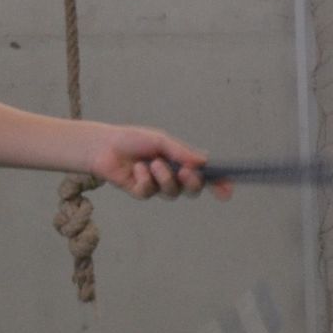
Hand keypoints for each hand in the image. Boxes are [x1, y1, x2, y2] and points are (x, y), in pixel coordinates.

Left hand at [87, 126, 228, 200]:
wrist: (105, 145)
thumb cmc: (133, 139)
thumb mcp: (160, 141)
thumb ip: (181, 152)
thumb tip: (204, 162)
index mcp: (181, 161)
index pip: (205, 175)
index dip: (218, 184)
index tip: (227, 191)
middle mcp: (173, 176)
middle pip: (193, 190)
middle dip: (192, 182)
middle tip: (184, 171)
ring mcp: (158, 186)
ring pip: (172, 193)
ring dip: (165, 178)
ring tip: (153, 163)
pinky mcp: (141, 192)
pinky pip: (150, 192)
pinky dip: (145, 179)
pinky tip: (136, 169)